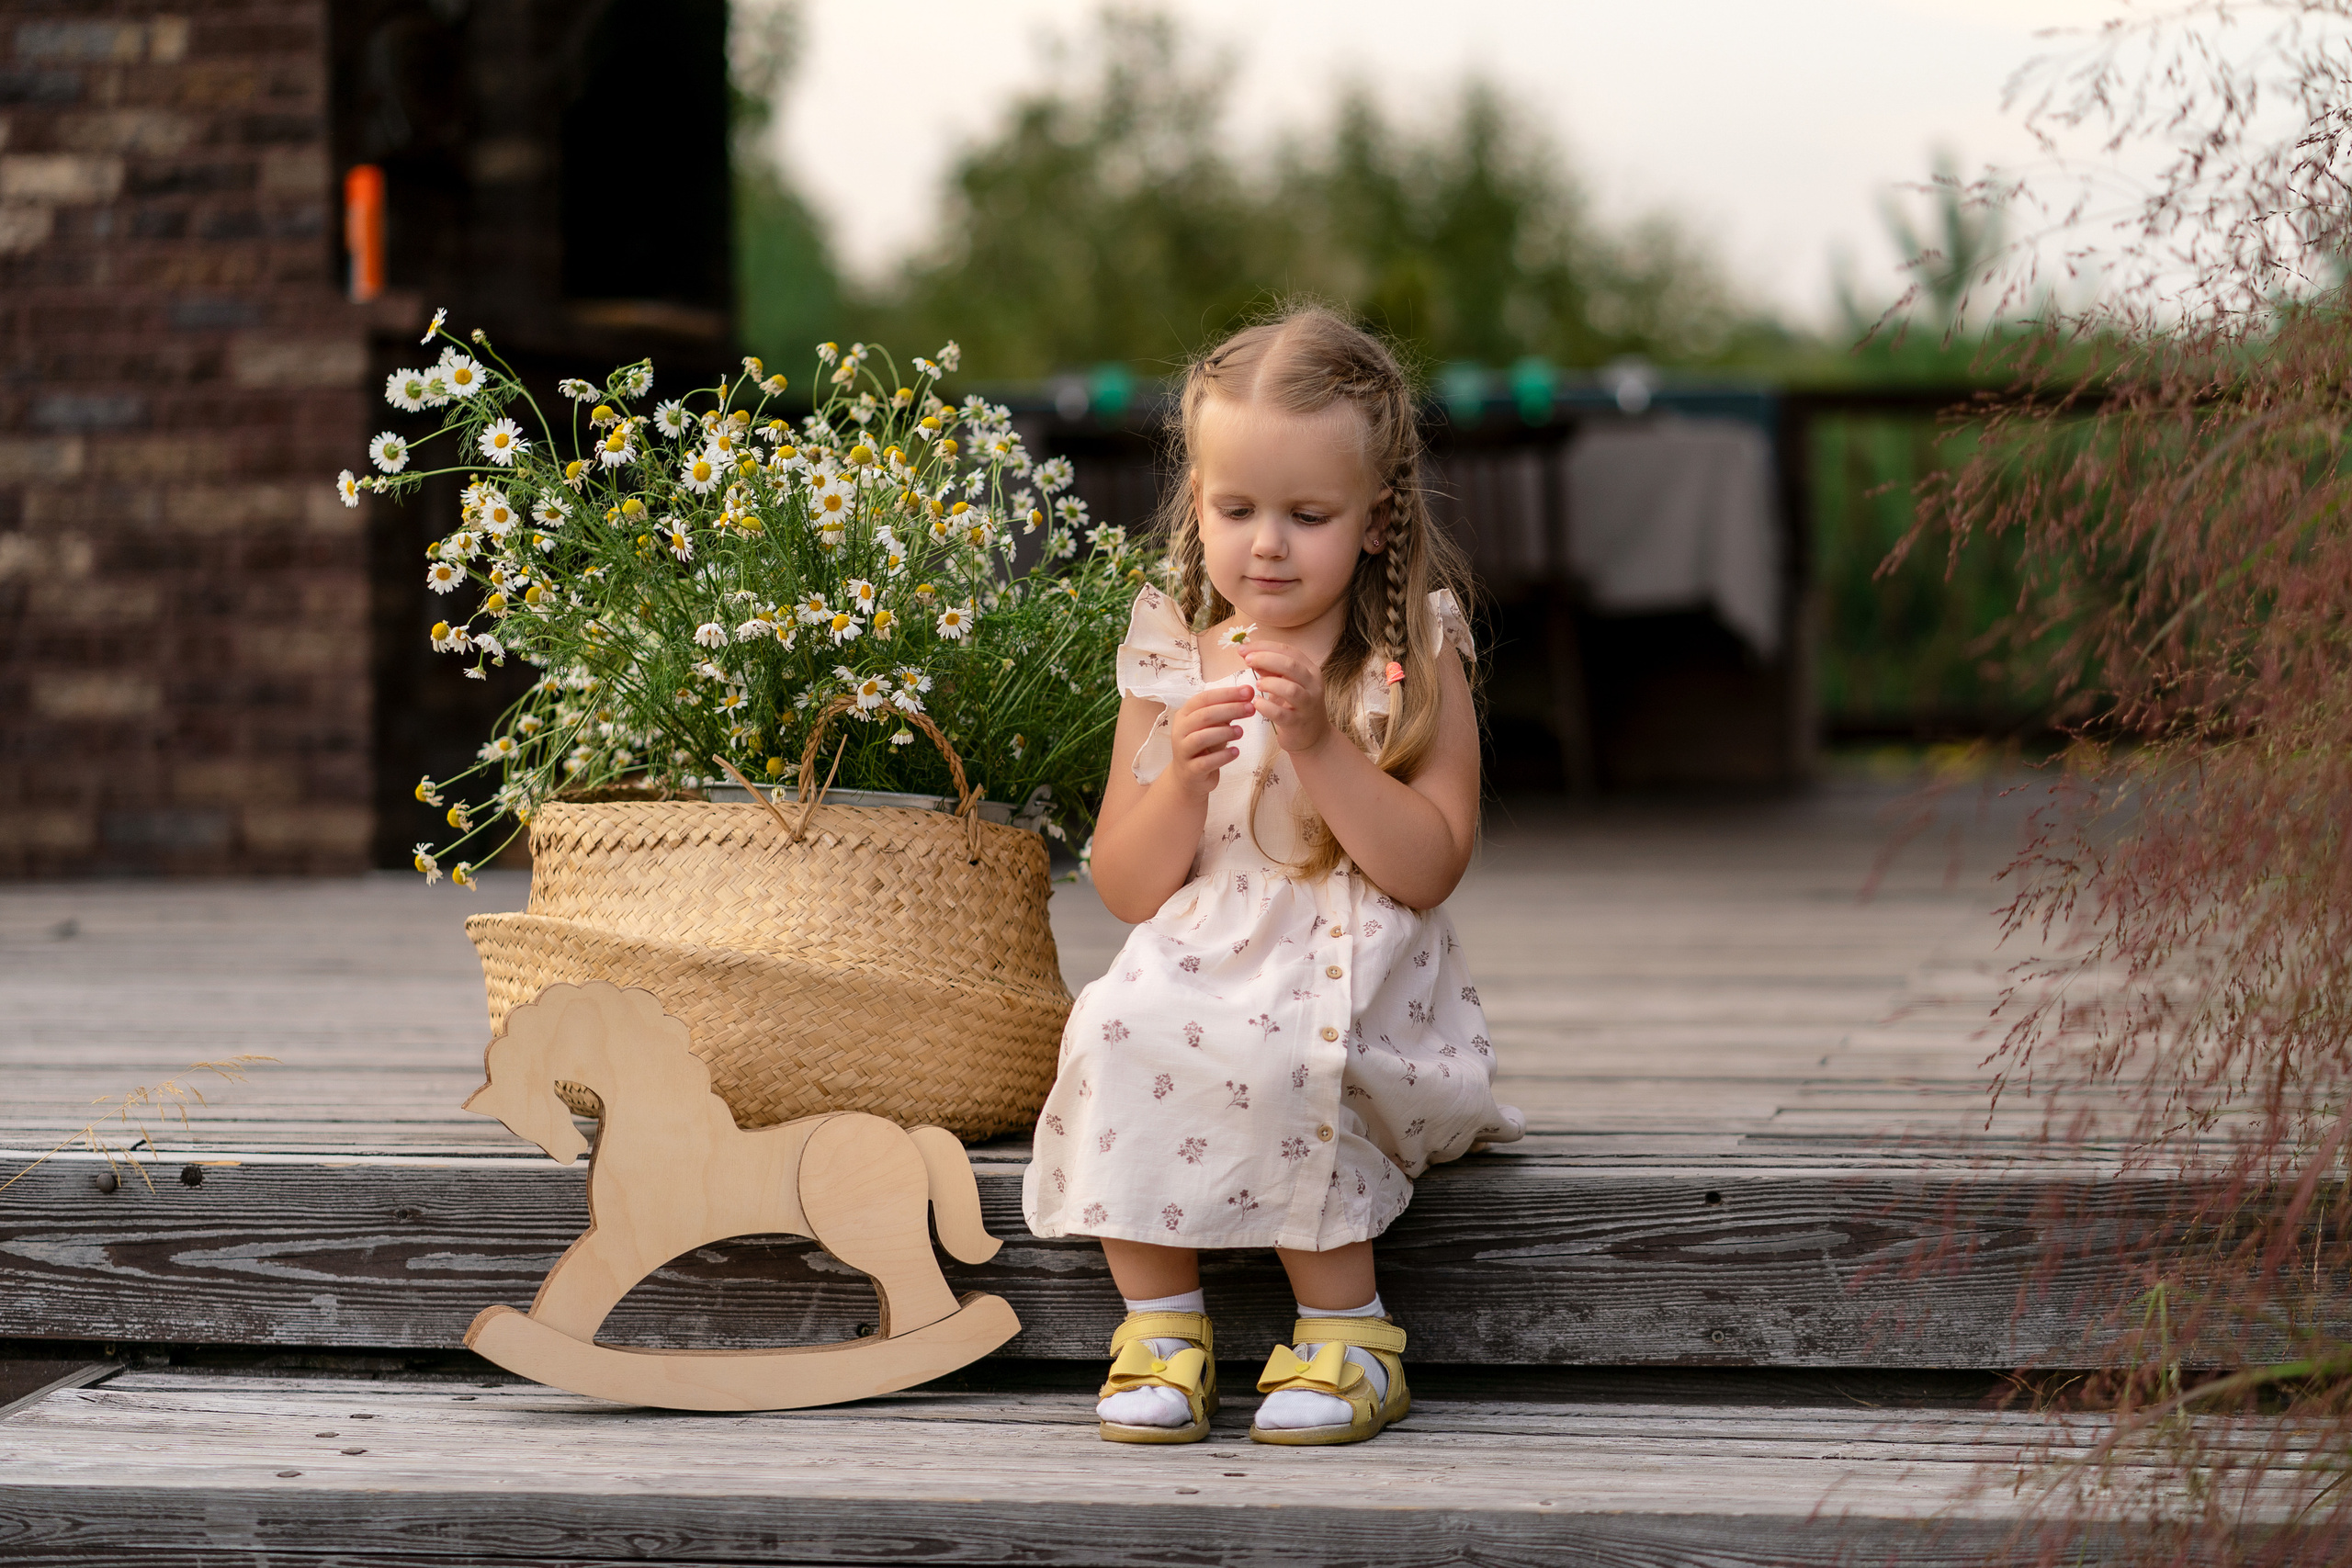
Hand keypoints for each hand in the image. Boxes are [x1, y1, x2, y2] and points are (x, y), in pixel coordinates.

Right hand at [1164, 685, 1254, 799]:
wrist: (1190, 777)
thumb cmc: (1204, 747)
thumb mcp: (1214, 726)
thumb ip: (1228, 711)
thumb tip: (1248, 693)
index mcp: (1185, 714)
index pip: (1205, 698)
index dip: (1227, 694)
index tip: (1248, 691)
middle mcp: (1180, 730)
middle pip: (1204, 715)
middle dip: (1230, 709)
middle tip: (1251, 709)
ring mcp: (1183, 750)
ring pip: (1201, 737)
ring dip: (1224, 732)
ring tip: (1241, 732)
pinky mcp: (1190, 770)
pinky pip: (1206, 762)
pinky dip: (1222, 756)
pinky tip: (1236, 752)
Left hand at [1242, 643, 1333, 755]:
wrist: (1313, 736)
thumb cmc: (1295, 705)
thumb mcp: (1286, 682)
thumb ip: (1270, 669)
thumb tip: (1249, 654)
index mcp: (1310, 670)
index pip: (1288, 650)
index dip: (1264, 646)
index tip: (1243, 648)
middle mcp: (1312, 685)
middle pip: (1290, 665)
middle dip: (1265, 659)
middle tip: (1247, 660)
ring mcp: (1307, 705)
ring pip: (1290, 689)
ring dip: (1269, 683)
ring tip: (1257, 684)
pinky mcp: (1298, 723)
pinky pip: (1281, 714)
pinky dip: (1266, 706)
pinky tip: (1256, 703)